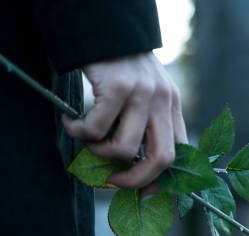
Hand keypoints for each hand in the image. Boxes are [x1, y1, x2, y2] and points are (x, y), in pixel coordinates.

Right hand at [62, 52, 186, 189]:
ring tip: (86, 139)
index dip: (162, 180)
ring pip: (123, 149)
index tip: (142, 193)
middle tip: (111, 181)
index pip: (179, 154)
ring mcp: (142, 94)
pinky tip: (70, 122)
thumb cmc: (120, 67)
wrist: (104, 28)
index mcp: (172, 107)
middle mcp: (164, 101)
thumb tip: (129, 167)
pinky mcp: (117, 88)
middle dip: (135, 180)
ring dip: (98, 152)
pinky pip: (95, 129)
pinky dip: (78, 133)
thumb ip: (144, 124)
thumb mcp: (145, 94)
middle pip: (161, 159)